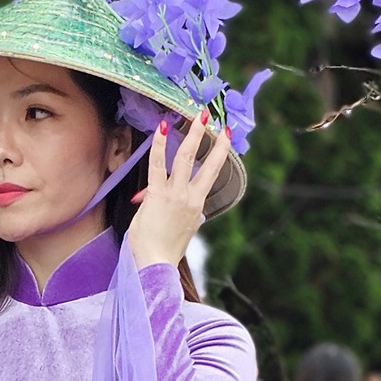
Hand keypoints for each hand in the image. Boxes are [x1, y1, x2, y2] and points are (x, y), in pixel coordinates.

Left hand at [128, 112, 233, 270]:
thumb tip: (194, 211)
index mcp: (197, 205)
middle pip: (208, 163)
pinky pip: (157, 164)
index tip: (224, 138)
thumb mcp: (184, 230)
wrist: (156, 265)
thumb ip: (189, 215)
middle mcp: (190, 197)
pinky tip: (162, 127)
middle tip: (218, 120)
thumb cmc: (164, 250)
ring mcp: (175, 194)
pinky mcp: (157, 194)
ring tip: (199, 115)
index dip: (218, 154)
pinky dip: (159, 144)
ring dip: (193, 134)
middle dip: (214, 140)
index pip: (210, 174)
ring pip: (186, 158)